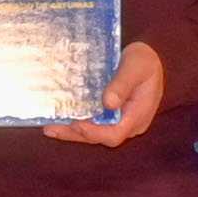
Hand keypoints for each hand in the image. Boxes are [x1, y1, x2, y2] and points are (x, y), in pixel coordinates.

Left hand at [46, 40, 169, 150]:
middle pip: (100, 137)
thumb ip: (123, 84)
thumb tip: (109, 103)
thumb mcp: (137, 66)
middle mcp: (128, 124)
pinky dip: (75, 123)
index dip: (94, 133)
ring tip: (49, 128)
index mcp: (138, 115)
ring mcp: (119, 121)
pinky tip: (57, 119)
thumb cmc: (145, 61)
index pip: (115, 134)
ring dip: (71, 131)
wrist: (148, 59)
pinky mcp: (110, 116)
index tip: (77, 125)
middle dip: (75, 134)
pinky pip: (92, 123)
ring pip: (93, 132)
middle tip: (52, 128)